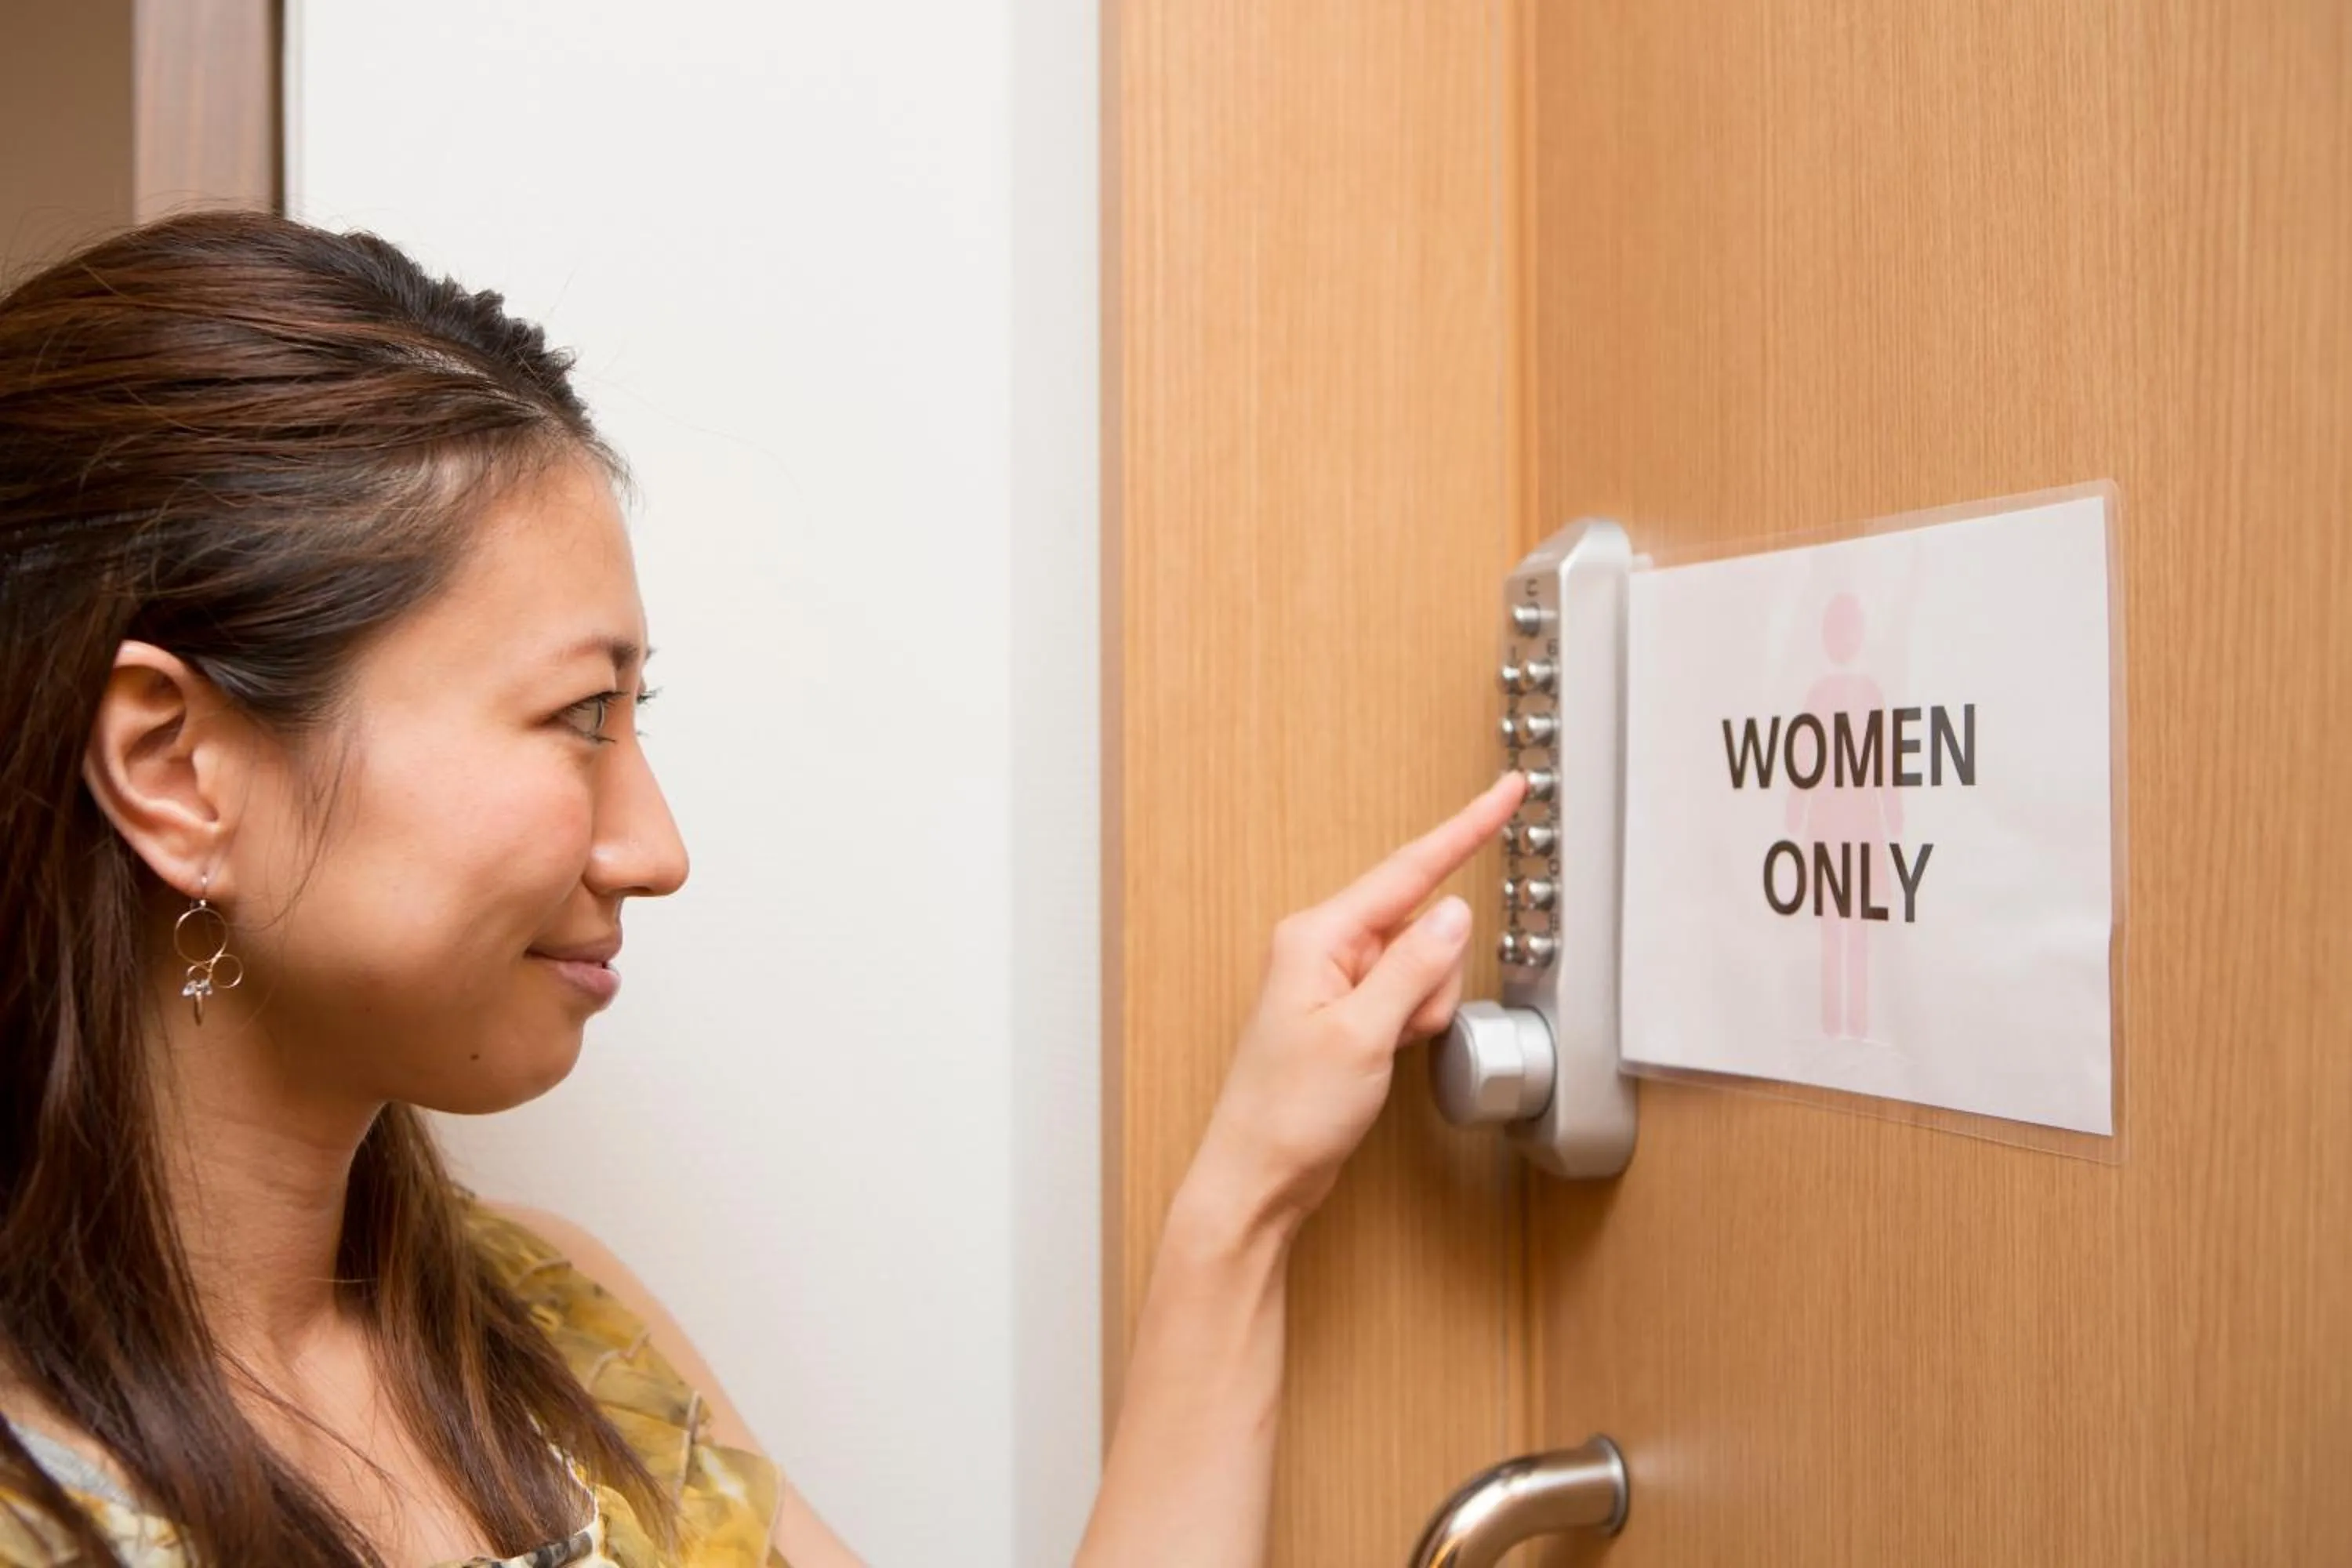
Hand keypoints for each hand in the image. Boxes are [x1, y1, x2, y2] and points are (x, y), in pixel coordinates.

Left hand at [1191, 771, 1531, 1231]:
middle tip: (1403, 1029)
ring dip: (1424, 1008)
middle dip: (1435, 978)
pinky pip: (1408, 997)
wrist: (1259, 1176)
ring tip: (1384, 1050)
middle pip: (1422, 926)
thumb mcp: (1364, 1035)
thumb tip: (1453, 912)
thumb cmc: (1288, 1113)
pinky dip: (1413, 1024)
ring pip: (1423, 966)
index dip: (1464, 830)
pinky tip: (1385, 1056)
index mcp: (1316, 936)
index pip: (1408, 870)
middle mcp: (1323, 947)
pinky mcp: (1348, 1011)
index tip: (1504, 793)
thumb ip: (1414, 967)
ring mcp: (1336, 980)